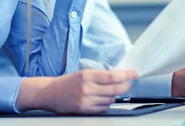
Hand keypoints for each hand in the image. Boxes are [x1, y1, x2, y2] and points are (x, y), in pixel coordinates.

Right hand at [17, 70, 137, 113]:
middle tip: (129, 83)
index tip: (134, 73)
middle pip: (114, 89)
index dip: (126, 75)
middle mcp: (87, 88)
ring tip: (110, 91)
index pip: (112, 76)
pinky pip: (103, 108)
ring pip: (110, 99)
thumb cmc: (66, 82)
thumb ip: (99, 76)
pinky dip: (106, 104)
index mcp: (87, 75)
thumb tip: (118, 78)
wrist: (49, 93)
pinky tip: (103, 100)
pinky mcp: (84, 110)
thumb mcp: (82, 73)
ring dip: (114, 96)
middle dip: (125, 86)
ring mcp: (86, 100)